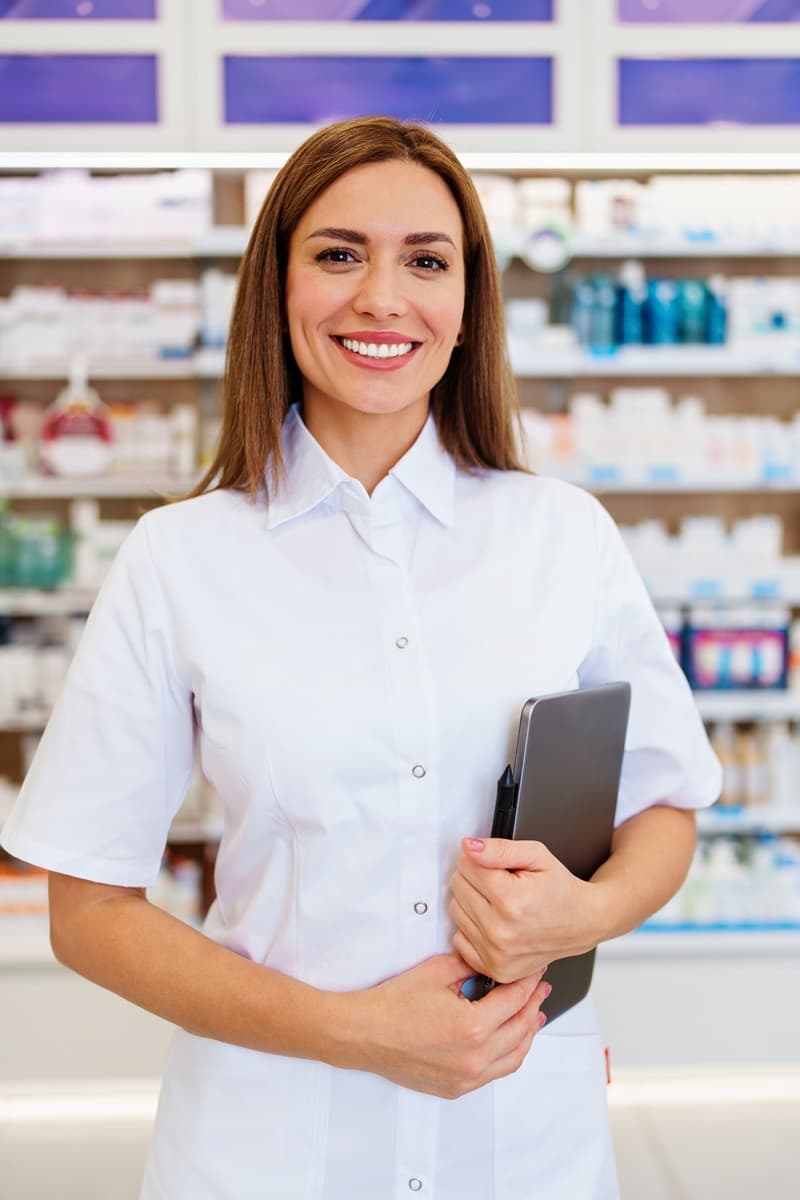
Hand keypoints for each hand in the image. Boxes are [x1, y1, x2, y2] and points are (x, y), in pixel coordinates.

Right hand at [351, 953, 549, 1099]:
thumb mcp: (437, 971)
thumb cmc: (393, 1004)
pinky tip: (508, 1041)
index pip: (515, 999)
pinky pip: (494, 1073)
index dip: (529, 981)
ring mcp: (466, 1077)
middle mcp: (474, 1057)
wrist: (363, 1034)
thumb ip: (471, 964)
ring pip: (514, 1057)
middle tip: (539, 987)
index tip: (535, 969)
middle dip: (533, 1004)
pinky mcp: (455, 1088)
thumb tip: (491, 960)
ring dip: (527, 1033)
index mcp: (473, 1026)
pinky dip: (508, 1055)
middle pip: (521, 1029)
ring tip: (533, 1014)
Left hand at [448, 838, 603, 983]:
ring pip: (456, 910)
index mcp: (511, 900)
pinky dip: (472, 928)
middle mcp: (501, 931)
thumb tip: (469, 847)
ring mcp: (496, 953)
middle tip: (502, 883)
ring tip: (500, 902)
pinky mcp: (494, 968)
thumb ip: (499, 849)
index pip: (466, 865)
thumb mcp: (536, 856)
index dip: (481, 859)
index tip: (498, 866)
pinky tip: (494, 922)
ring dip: (472, 902)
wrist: (581, 923)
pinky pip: (459, 939)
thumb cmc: (560, 890)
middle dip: (476, 878)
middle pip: (457, 886)